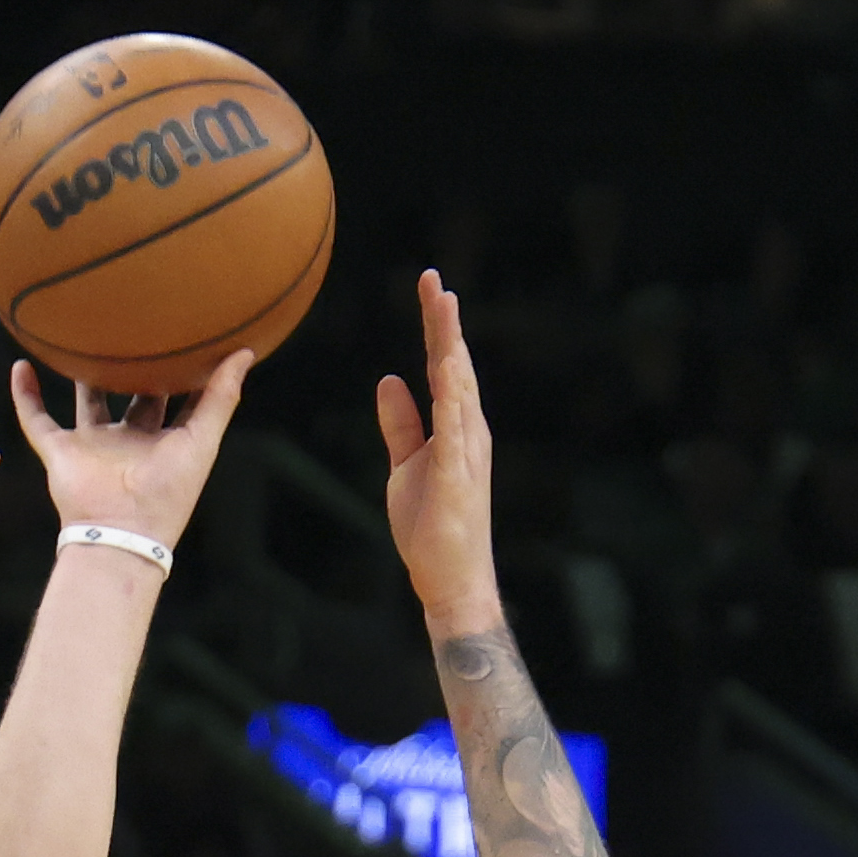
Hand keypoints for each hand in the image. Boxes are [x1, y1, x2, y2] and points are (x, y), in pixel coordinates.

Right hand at [5, 340, 257, 553]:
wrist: (121, 530)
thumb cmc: (169, 491)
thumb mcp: (203, 439)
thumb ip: (221, 397)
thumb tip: (245, 351)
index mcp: (162, 438)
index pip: (173, 395)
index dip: (180, 368)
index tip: (187, 333)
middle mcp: (126, 439)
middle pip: (130, 393)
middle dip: (134, 364)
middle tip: (137, 323)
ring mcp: (91, 445)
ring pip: (86, 400)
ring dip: (83, 373)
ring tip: (84, 334)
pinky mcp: (59, 452)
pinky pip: (36, 419)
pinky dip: (25, 395)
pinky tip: (20, 365)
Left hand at [373, 268, 496, 621]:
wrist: (450, 576)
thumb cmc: (431, 522)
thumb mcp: (406, 463)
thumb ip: (400, 422)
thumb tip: (389, 379)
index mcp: (455, 425)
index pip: (444, 366)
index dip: (436, 327)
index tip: (429, 288)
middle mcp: (468, 430)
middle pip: (455, 364)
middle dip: (444, 322)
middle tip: (433, 280)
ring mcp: (466, 452)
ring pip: (459, 388)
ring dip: (451, 347)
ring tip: (444, 307)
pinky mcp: (456, 477)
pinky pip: (453, 430)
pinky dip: (449, 397)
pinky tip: (443, 369)